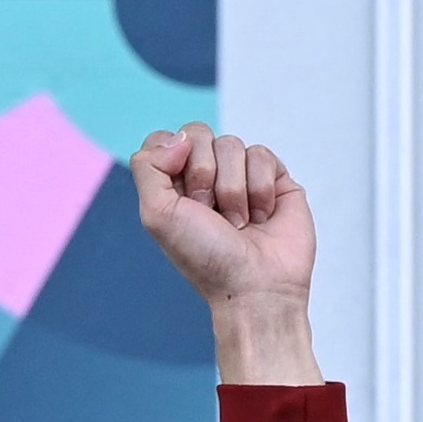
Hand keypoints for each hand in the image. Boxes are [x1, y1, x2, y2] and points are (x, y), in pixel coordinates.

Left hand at [128, 127, 320, 386]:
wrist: (256, 287)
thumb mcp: (156, 214)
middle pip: (198, 134)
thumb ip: (148, 165)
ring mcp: (241, 176)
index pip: (165, 139)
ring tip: (238, 223)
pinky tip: (261, 216)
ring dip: (233, 190)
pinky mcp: (274, 179)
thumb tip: (180, 137)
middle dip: (204, 175)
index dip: (173, 160)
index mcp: (174, 184)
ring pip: (232, 144)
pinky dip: (260, 189)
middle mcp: (206, 177)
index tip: (183, 197)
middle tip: (210, 213)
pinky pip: (262, 154)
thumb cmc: (206, 258)